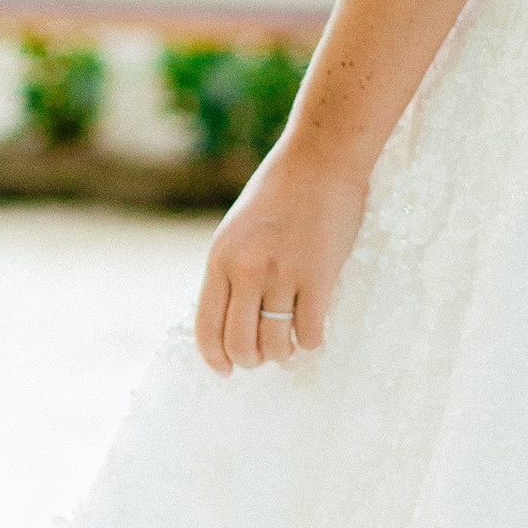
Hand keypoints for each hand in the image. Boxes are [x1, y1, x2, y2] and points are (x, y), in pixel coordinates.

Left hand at [194, 141, 369, 374]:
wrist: (320, 157)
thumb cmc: (281, 190)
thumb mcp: (239, 229)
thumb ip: (232, 270)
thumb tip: (235, 319)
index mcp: (221, 258)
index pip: (207, 328)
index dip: (215, 358)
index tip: (226, 370)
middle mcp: (246, 270)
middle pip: (241, 344)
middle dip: (252, 359)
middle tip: (265, 354)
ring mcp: (283, 274)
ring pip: (276, 345)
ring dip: (283, 353)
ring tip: (291, 344)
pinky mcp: (319, 276)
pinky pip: (310, 331)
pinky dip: (311, 340)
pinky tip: (313, 330)